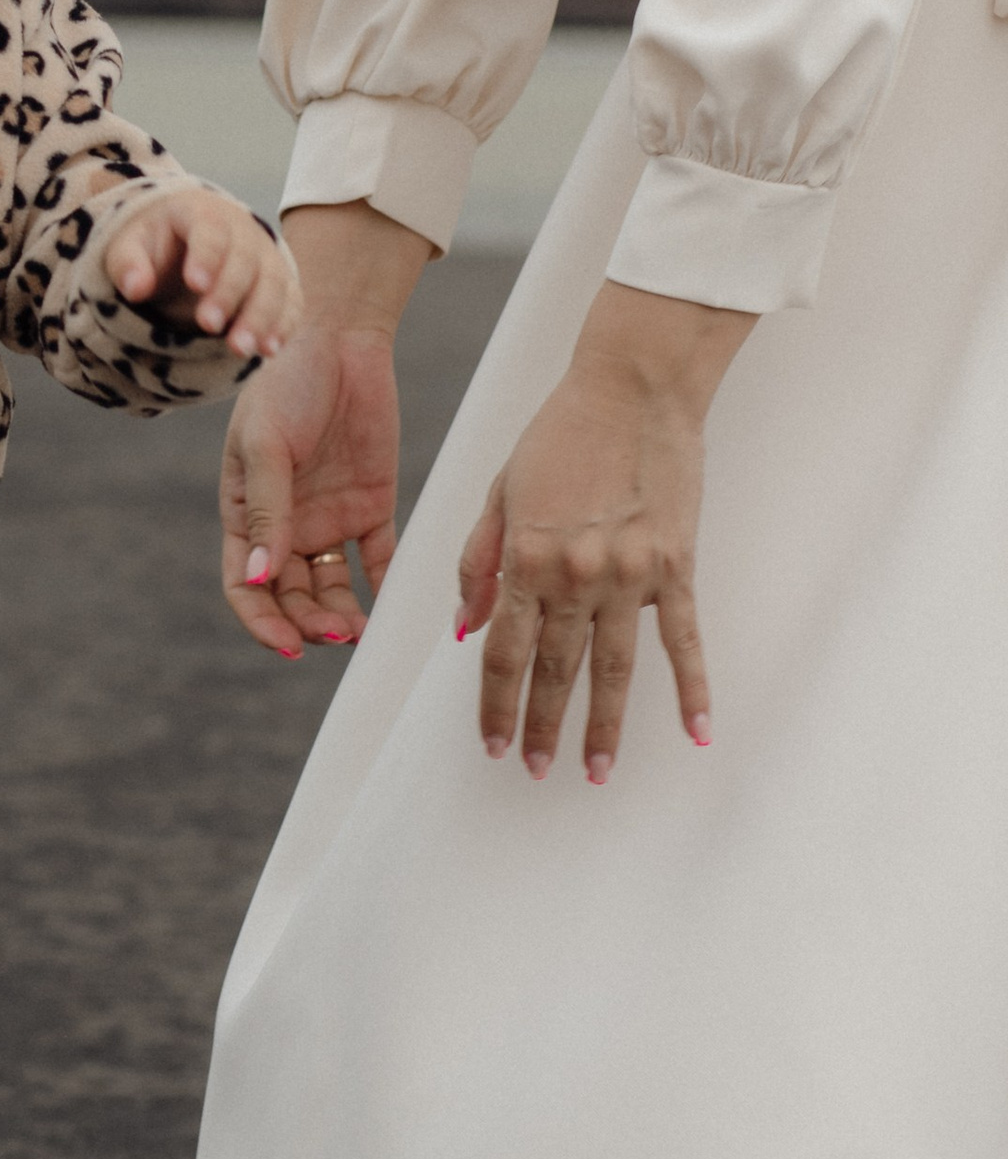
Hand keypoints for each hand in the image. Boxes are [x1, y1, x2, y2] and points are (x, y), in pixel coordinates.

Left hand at [105, 185, 300, 361]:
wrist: (186, 240)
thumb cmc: (156, 244)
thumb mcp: (129, 246)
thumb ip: (128, 263)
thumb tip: (135, 288)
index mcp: (202, 212)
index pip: (211, 230)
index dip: (206, 256)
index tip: (195, 284)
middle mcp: (243, 230)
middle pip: (245, 259)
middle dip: (230, 294)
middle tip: (208, 326)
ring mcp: (265, 255)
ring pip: (274, 283)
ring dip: (260, 317)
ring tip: (240, 349)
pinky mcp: (280, 282)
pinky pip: (290, 302)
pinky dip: (283, 325)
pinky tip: (268, 350)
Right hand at [221, 200, 427, 659]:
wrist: (340, 337)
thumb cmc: (286, 383)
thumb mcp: (266, 443)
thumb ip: (268, 511)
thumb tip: (261, 578)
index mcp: (247, 512)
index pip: (245, 584)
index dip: (261, 620)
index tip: (287, 644)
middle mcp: (286, 525)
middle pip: (291, 596)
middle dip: (308, 623)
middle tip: (336, 633)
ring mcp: (328, 517)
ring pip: (332, 588)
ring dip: (342, 615)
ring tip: (360, 629)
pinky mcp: (371, 506)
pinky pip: (377, 559)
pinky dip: (383, 586)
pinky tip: (389, 605)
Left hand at [456, 283, 753, 777]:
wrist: (633, 386)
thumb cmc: (560, 432)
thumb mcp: (499, 491)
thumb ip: (479, 561)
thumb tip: (463, 626)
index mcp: (526, 557)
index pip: (504, 650)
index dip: (495, 702)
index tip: (492, 742)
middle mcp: (576, 574)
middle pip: (555, 670)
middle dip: (542, 726)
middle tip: (534, 771)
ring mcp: (631, 574)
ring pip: (613, 669)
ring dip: (602, 726)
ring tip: (594, 772)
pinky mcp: (677, 566)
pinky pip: (684, 640)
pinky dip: (692, 689)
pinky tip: (696, 732)